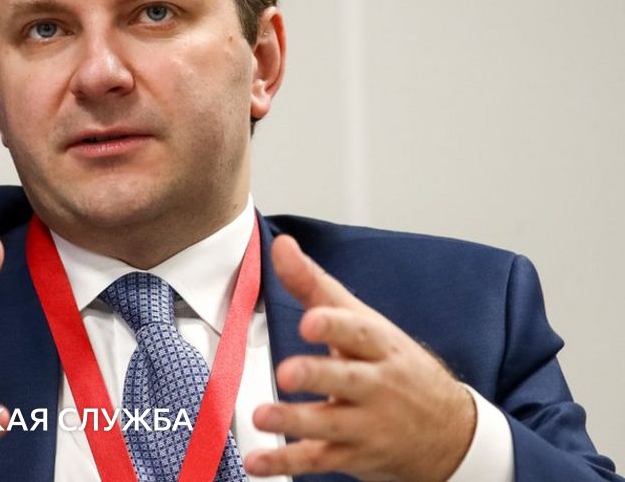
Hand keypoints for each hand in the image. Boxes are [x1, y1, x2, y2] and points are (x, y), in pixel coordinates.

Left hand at [244, 235, 475, 481]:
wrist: (449, 432)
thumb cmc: (394, 366)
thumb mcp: (363, 322)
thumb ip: (316, 286)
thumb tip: (281, 246)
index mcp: (378, 345)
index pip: (359, 331)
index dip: (335, 324)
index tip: (310, 319)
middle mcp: (376, 384)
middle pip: (347, 378)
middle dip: (318, 375)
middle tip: (287, 373)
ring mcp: (366, 423)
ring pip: (330, 423)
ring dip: (295, 421)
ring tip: (262, 416)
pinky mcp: (353, 454)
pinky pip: (318, 460)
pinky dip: (285, 463)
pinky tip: (257, 463)